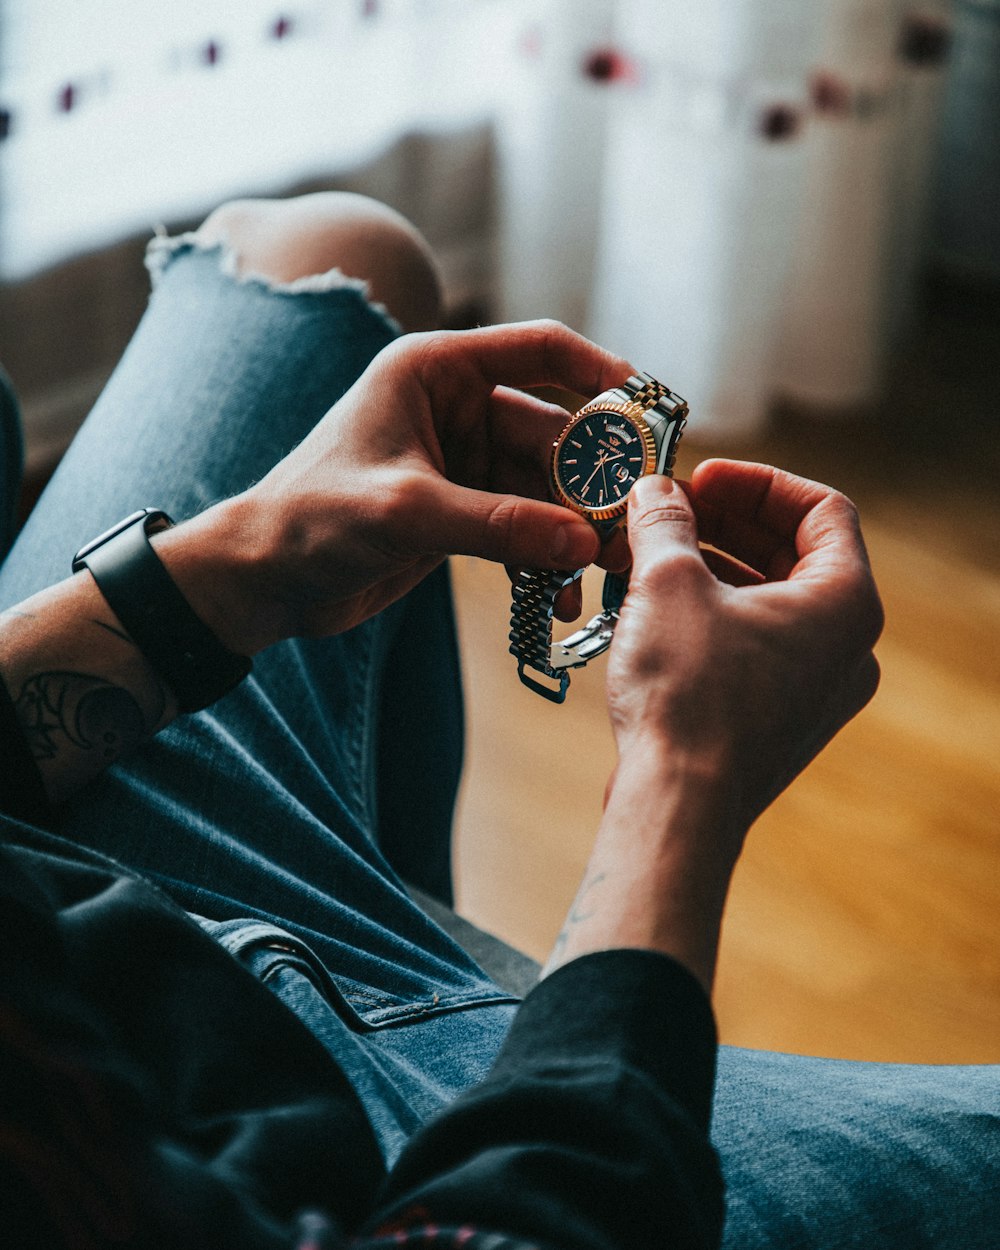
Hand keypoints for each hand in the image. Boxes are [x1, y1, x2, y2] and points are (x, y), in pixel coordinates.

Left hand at [160, 321, 632, 652]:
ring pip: (544, 489)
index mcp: (435, 371)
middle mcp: (456, 408)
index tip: (650, 409)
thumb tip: (584, 542)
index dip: (599, 372)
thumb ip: (497, 525)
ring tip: (600, 575)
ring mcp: (461, 463)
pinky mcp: (461, 512)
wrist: (263, 579)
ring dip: (572, 532)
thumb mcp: (406, 513)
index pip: (538, 349)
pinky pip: (523, 528)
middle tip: (627, 529)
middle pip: (553, 433)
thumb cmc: (310, 519)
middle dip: (592, 484)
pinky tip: (559, 598)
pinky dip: (543, 558)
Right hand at [607, 460, 883, 850]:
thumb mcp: (668, 583)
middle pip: (793, 552)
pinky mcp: (778, 714)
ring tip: (648, 552)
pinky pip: (753, 641)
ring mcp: (814, 685)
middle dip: (725, 522)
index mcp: (844, 602)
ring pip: (769, 598)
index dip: (758, 481)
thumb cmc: (689, 697)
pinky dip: (711, 611)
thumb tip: (654, 491)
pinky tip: (653, 604)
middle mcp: (844, 645)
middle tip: (667, 509)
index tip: (702, 478)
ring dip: (711, 564)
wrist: (679, 804)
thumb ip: (664, 522)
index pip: (822, 508)